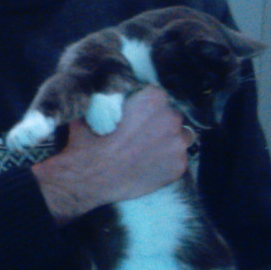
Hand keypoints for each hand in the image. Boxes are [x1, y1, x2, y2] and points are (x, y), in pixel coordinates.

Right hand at [32, 87, 189, 222]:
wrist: (89, 177)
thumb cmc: (90, 140)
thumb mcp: (97, 107)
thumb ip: (114, 98)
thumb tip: (114, 93)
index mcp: (154, 98)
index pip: (159, 96)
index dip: (148, 105)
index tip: (138, 114)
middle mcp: (171, 118)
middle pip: (172, 115)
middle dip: (160, 123)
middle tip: (142, 134)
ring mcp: (178, 144)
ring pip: (181, 137)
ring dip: (169, 141)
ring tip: (149, 150)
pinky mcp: (179, 166)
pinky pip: (178, 160)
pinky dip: (167, 162)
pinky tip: (149, 166)